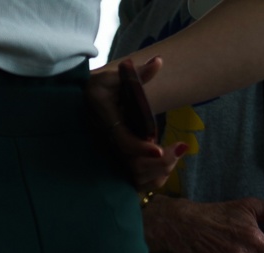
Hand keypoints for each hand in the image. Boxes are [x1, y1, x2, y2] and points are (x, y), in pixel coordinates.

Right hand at [85, 57, 181, 189]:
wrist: (84, 104)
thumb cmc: (100, 87)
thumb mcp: (114, 76)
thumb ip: (137, 74)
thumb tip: (158, 62)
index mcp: (106, 123)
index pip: (122, 142)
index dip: (140, 148)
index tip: (159, 150)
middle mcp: (106, 144)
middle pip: (132, 165)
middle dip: (158, 163)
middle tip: (179, 147)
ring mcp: (110, 157)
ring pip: (135, 176)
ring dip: (158, 170)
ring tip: (174, 153)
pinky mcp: (117, 164)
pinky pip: (135, 180)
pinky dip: (152, 176)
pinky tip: (164, 162)